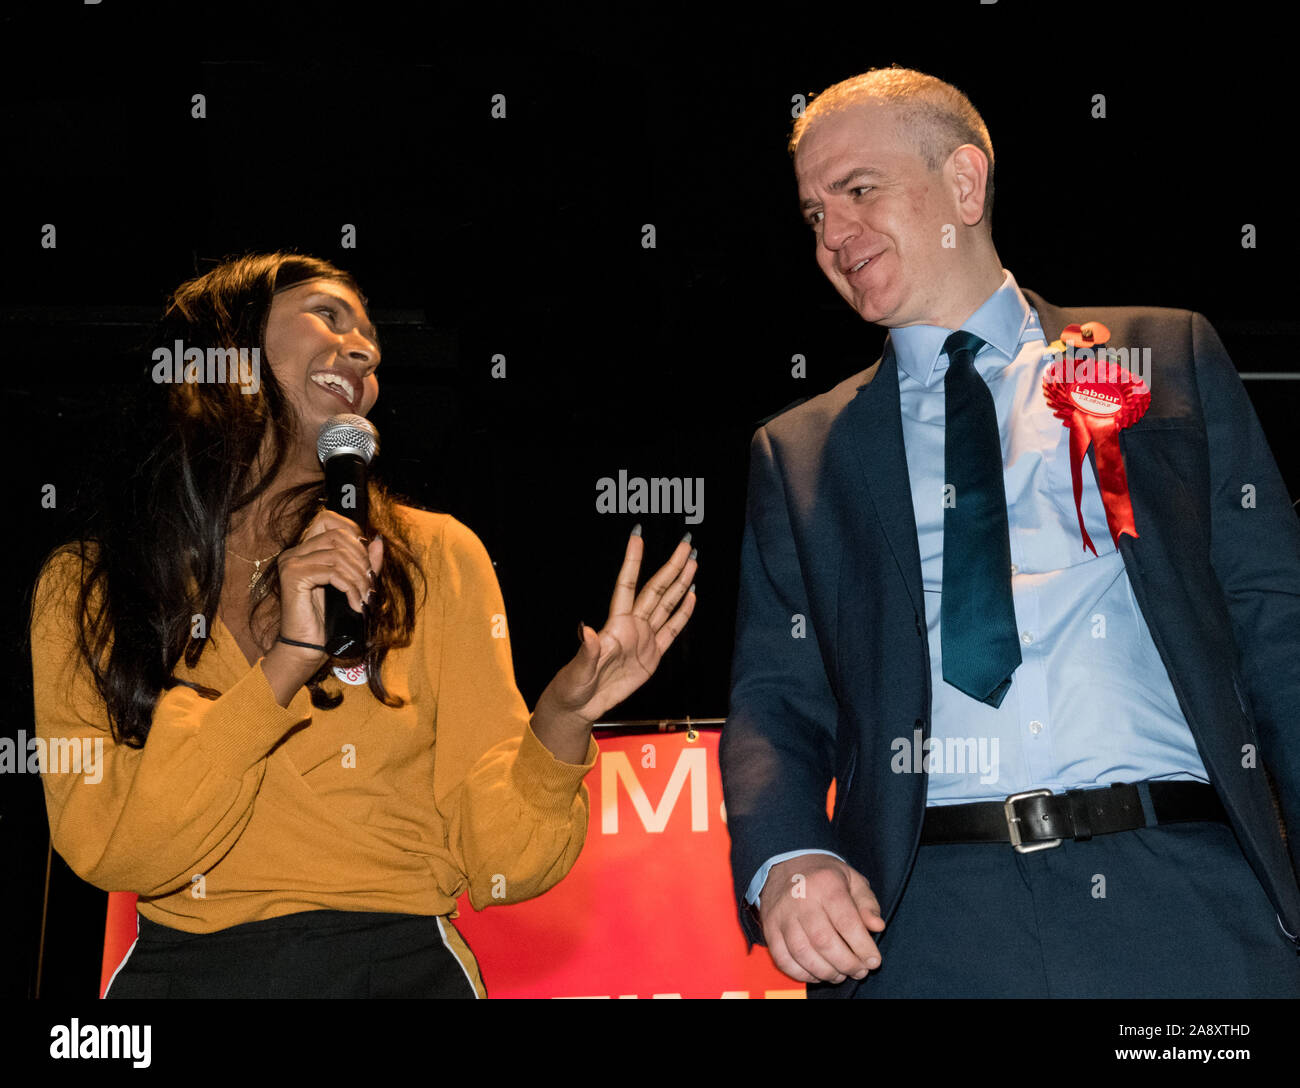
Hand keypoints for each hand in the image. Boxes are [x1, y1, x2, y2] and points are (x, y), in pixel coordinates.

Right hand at [275, 509, 384, 656]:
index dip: (353, 532)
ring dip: (358, 577)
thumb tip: (377, 540)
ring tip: (364, 597)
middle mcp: (295, 552)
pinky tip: (354, 603)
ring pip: (337, 554)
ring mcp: (292, 562)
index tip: (367, 560)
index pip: (328, 519)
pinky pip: (332, 572)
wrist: (308, 647)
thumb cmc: (329, 619)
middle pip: (337, 535)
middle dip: (361, 559)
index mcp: (306, 550)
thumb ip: (365, 563)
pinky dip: (349, 587)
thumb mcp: (352, 585)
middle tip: (369, 584)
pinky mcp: (294, 576)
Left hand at [538, 527, 697, 727]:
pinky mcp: (652, 655)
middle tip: (686, 546)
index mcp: (614, 624)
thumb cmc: (573, 686)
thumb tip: (588, 631)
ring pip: (666, 605)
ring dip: (680, 584)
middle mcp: (631, 626)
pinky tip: (691, 596)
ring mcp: (643, 639)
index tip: (638, 537)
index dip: (633, 562)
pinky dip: (683, 613)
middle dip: (671, 567)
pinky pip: (671, 630)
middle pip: (656, 590)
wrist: (582, 705)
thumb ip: (587, 651)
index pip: (626, 585)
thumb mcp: (577, 670)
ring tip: (693, 563)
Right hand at [759, 854, 885, 984]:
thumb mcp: (852, 879)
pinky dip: (801, 973)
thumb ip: (867, 904)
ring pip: (802, 953)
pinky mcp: (769, 928)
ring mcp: (782, 915)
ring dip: (826, 971)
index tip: (874, 961)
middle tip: (859, 971)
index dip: (863, 947)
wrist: (785, 863)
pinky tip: (817, 973)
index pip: (847, 922)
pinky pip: (783, 959)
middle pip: (824, 941)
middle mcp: (801, 899)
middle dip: (846, 963)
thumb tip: (877, 926)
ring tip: (841, 974)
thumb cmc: (824, 876)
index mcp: (826, 884)